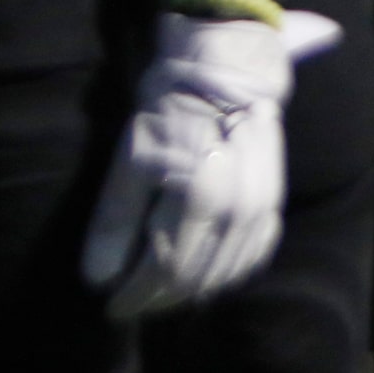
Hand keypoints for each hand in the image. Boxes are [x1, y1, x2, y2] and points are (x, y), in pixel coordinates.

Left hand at [82, 12, 294, 316]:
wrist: (227, 66)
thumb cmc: (172, 106)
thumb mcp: (131, 156)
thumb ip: (115, 220)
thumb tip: (98, 278)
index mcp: (203, 195)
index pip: (165, 269)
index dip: (135, 295)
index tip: (110, 306)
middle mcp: (240, 207)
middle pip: (197, 277)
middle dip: (160, 298)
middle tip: (132, 303)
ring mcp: (264, 205)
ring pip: (227, 272)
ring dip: (192, 290)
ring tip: (162, 292)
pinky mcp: (275, 199)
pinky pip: (255, 253)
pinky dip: (229, 271)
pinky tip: (207, 274)